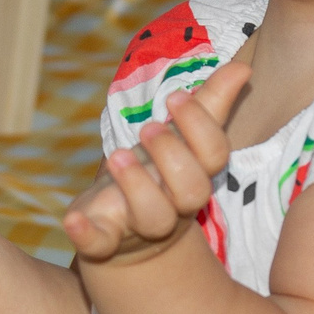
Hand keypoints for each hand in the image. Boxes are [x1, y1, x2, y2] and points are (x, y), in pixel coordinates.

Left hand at [63, 65, 248, 265]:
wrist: (121, 229)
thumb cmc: (156, 174)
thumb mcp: (179, 138)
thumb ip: (210, 104)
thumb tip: (243, 67)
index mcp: (195, 175)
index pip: (215, 155)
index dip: (200, 126)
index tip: (175, 97)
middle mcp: (175, 206)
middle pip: (191, 192)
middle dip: (172, 155)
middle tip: (148, 128)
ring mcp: (139, 227)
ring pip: (152, 217)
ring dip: (136, 185)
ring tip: (117, 156)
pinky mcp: (106, 241)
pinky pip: (100, 245)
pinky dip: (86, 235)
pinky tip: (71, 219)